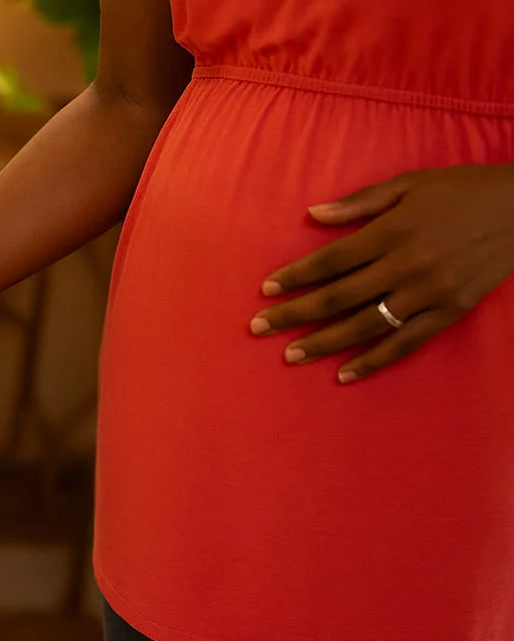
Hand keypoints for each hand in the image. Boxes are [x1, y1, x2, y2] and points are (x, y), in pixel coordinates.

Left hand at [251, 164, 513, 381]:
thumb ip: (360, 202)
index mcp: (393, 231)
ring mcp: (429, 293)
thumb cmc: (464, 190)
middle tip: (259, 327)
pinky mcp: (449, 312)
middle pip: (338, 297)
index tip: (266, 290)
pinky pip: (405, 343)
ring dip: (324, 342)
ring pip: (365, 325)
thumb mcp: (411, 184)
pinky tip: (344, 374)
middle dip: (294, 313)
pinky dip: (373, 361)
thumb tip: (312, 214)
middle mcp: (407, 265)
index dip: (296, 276)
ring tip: (290, 355)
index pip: (331, 260)